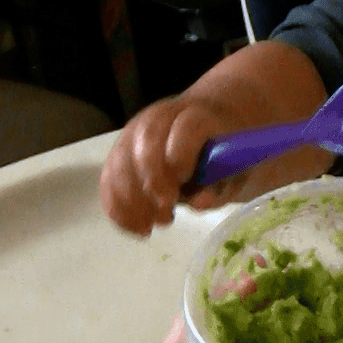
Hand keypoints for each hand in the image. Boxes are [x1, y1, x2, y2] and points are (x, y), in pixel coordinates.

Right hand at [99, 93, 330, 235]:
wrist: (206, 133)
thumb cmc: (224, 156)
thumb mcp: (234, 173)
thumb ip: (220, 187)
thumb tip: (199, 203)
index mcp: (198, 115)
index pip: (186, 128)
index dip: (181, 158)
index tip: (182, 191)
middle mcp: (161, 117)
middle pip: (146, 144)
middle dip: (152, 184)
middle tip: (165, 217)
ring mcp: (135, 131)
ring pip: (121, 162)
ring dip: (132, 200)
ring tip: (151, 227)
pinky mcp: (119, 150)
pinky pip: (108, 177)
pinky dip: (116, 205)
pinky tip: (133, 226)